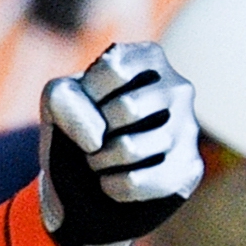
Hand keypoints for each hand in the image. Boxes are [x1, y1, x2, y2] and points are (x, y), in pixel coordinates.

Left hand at [37, 40, 202, 245]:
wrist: (83, 182)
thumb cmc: (77, 127)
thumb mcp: (58, 101)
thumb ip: (64, 99)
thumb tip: (96, 140)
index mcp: (149, 59)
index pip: (114, 69)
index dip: (87, 95)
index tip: (86, 106)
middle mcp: (177, 88)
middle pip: (127, 108)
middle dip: (95, 133)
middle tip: (92, 141)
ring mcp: (187, 128)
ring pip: (131, 148)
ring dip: (99, 162)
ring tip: (100, 161)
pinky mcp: (187, 169)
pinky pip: (137, 182)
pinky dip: (111, 187)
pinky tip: (112, 181)